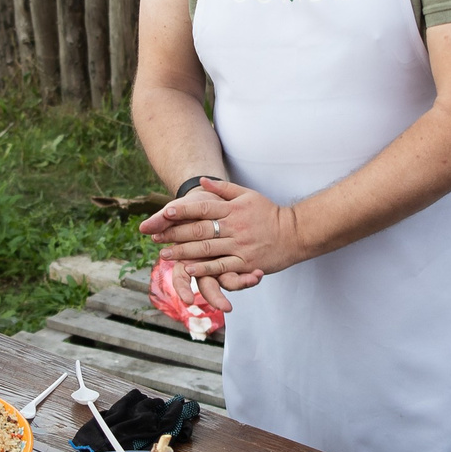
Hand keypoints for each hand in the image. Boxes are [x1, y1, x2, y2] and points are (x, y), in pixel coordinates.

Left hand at [138, 178, 299, 304]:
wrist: (295, 233)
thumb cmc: (269, 213)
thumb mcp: (248, 195)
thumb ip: (224, 190)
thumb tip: (202, 181)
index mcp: (233, 209)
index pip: (203, 207)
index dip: (183, 211)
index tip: (165, 213)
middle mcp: (235, 227)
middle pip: (200, 230)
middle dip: (175, 234)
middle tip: (155, 237)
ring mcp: (240, 246)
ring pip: (207, 250)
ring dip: (183, 253)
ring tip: (164, 254)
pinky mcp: (246, 264)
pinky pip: (221, 267)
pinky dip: (204, 269)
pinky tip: (188, 270)